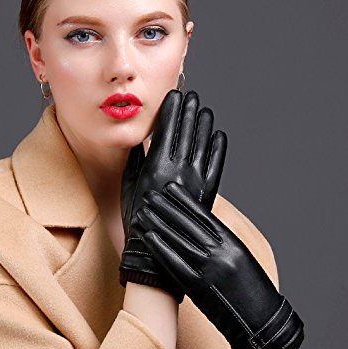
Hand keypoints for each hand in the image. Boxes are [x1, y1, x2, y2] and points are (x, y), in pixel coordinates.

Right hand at [119, 89, 226, 302]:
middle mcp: (178, 170)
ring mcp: (196, 180)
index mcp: (156, 167)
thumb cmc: (137, 220)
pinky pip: (216, 165)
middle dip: (189, 111)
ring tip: (205, 109)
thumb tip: (139, 141)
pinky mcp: (207, 192)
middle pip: (186, 132)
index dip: (172, 110)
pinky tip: (219, 135)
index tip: (175, 95)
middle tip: (192, 95)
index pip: (167, 130)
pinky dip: (218, 148)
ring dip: (204, 124)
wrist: (156, 252)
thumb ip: (134, 162)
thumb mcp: (128, 187)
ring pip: (203, 144)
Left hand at [136, 181, 303, 348]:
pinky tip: (148, 237)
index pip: (204, 215)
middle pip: (187, 224)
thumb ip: (222, 242)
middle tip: (150, 194)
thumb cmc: (252, 291)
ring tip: (143, 212)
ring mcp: (208, 269)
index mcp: (232, 243)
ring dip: (158, 224)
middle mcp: (220, 252)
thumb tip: (201, 226)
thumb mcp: (242, 258)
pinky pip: (175, 264)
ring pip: (178, 240)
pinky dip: (160, 249)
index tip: (170, 188)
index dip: (184, 200)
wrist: (261, 322)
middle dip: (166, 207)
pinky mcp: (198, 287)